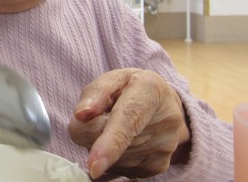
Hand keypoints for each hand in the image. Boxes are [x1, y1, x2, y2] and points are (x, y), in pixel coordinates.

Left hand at [68, 68, 190, 178]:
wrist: (166, 104)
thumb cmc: (132, 88)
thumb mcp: (113, 78)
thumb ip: (94, 93)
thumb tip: (80, 115)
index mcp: (150, 90)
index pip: (127, 120)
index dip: (109, 143)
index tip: (94, 165)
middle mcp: (163, 121)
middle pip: (103, 138)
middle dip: (90, 128)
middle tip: (103, 114)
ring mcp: (163, 148)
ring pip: (109, 158)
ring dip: (101, 143)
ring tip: (118, 125)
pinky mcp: (158, 167)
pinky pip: (118, 169)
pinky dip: (113, 157)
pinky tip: (126, 140)